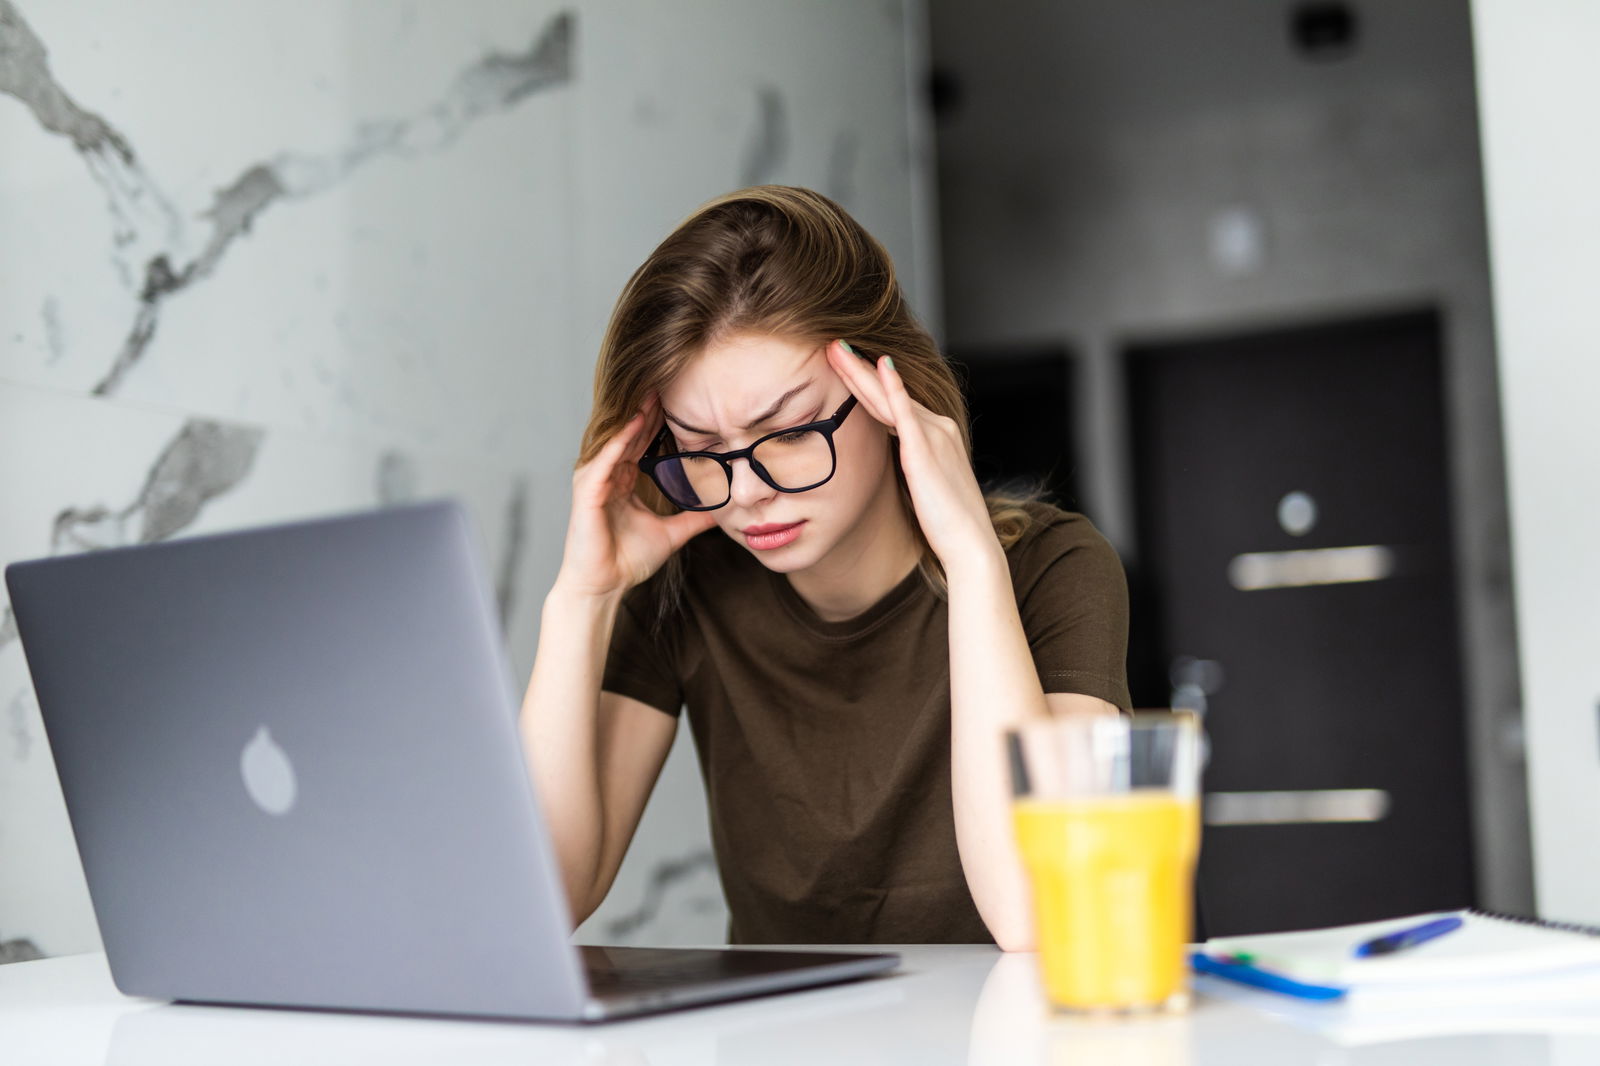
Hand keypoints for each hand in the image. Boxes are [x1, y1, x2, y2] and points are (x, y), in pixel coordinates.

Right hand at [556, 397, 718, 597]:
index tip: (680, 401)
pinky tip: (633, 425)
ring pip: (617, 442)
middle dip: (648, 410)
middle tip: (666, 382)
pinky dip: (619, 442)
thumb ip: (694, 520)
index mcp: (624, 482)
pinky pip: (605, 460)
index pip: (642, 443)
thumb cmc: (627, 561)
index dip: (659, 422)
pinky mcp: (587, 493)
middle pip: (630, 435)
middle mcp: (608, 477)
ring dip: (633, 418)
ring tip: (651, 394)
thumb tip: (723, 513)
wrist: (603, 586)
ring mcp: (595, 482)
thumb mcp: (672, 534)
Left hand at [825, 340, 999, 569]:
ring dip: (862, 371)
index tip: (843, 364)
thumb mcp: (925, 484)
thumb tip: (894, 455)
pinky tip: (881, 365)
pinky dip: (894, 388)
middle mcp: (937, 427)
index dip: (866, 382)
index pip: (892, 402)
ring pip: (890, 396)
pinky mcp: (927, 450)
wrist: (969, 543)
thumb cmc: (946, 522)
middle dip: (858, 367)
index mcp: (934, 435)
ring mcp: (933, 435)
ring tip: (837, 349)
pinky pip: (906, 413)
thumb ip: (910, 463)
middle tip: (832, 344)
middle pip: (888, 392)